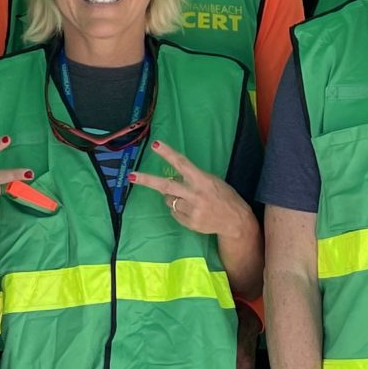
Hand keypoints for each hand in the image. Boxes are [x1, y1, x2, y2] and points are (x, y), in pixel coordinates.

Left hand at [128, 139, 254, 241]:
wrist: (235, 221)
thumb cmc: (223, 196)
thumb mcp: (211, 181)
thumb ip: (192, 179)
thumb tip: (171, 180)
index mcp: (202, 179)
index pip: (182, 163)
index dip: (168, 154)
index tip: (156, 145)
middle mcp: (195, 194)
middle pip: (165, 186)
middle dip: (147, 180)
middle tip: (132, 176)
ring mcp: (192, 210)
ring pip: (168, 200)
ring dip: (172, 198)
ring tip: (189, 200)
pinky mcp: (190, 223)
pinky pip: (174, 213)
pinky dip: (179, 210)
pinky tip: (193, 210)